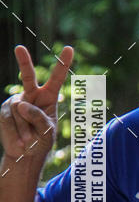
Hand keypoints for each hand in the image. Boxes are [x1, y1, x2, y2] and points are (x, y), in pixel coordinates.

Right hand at [0, 45, 72, 161]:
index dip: (63, 64)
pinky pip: (9, 119)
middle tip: (19, 48)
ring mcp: (16, 101)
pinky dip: (15, 132)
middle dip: (23, 62)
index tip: (70, 48)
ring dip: (25, 129)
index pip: (57, 78)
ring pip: (20, 110)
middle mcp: (32, 94)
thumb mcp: (47, 131)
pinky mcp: (4, 110)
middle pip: (28, 76)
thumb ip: (38, 117)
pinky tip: (19, 140)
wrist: (25, 153)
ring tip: (28, 139)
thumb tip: (20, 104)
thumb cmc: (41, 141)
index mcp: (49, 97)